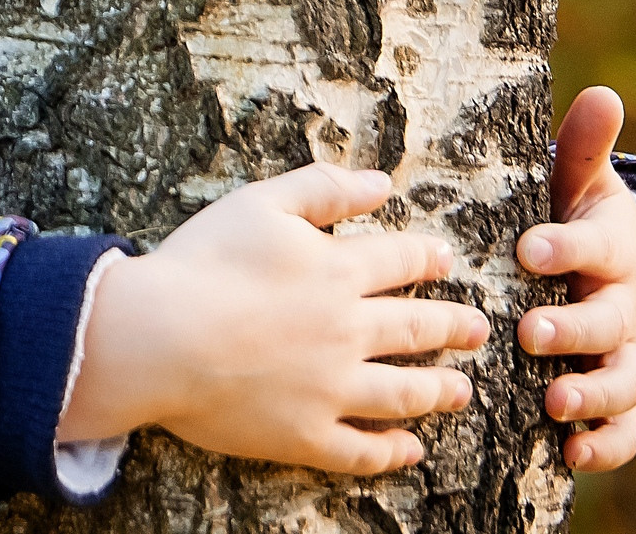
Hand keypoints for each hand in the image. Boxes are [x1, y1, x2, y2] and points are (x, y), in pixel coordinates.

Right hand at [57, 164, 488, 475]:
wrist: (157, 337)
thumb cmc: (201, 263)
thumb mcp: (260, 202)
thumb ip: (323, 188)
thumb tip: (381, 182)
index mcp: (337, 272)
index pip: (402, 262)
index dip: (428, 259)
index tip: (447, 261)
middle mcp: (347, 332)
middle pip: (417, 329)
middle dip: (454, 327)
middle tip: (478, 330)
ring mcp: (330, 389)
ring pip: (403, 393)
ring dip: (439, 390)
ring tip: (462, 390)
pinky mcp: (304, 434)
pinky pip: (361, 450)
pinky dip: (391, 451)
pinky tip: (411, 450)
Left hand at [515, 87, 635, 472]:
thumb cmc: (590, 223)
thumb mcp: (586, 183)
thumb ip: (586, 146)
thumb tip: (602, 92)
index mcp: (612, 251)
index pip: (592, 246)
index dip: (564, 247)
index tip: (530, 247)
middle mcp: (623, 308)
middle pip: (604, 323)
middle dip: (571, 329)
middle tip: (531, 332)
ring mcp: (626, 357)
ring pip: (618, 382)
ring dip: (588, 394)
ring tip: (554, 402)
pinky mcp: (622, 399)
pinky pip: (622, 433)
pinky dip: (604, 448)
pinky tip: (572, 456)